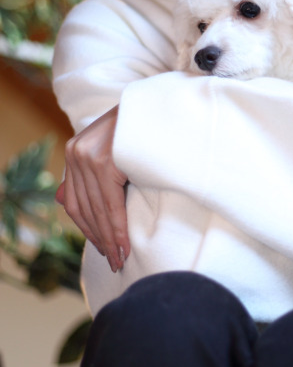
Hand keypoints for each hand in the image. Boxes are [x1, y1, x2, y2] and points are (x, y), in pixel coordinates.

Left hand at [56, 106, 129, 272]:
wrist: (161, 105)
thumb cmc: (142, 128)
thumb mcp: (112, 148)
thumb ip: (88, 172)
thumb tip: (58, 198)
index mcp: (74, 150)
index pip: (73, 201)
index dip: (87, 228)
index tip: (102, 248)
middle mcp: (75, 153)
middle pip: (83, 208)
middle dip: (99, 238)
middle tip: (113, 261)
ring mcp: (87, 157)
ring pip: (96, 210)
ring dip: (108, 239)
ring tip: (119, 258)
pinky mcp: (103, 162)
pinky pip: (109, 204)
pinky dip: (116, 228)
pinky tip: (123, 244)